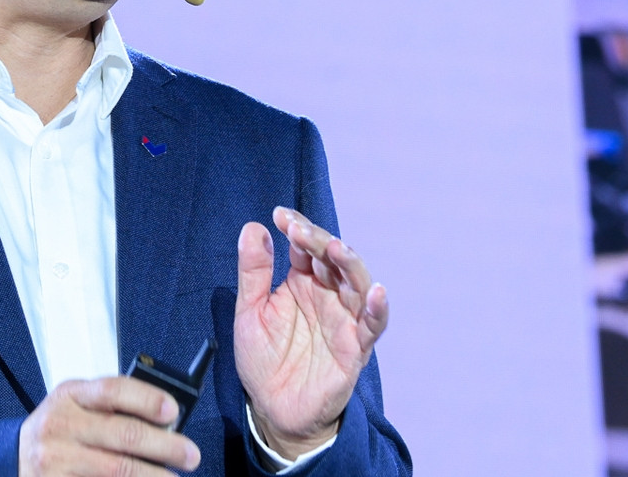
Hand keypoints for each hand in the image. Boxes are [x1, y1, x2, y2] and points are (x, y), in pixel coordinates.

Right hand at [18, 376, 200, 476]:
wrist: (13, 459)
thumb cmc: (59, 429)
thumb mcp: (77, 406)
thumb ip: (113, 407)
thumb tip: (166, 422)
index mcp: (70, 395)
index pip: (114, 390)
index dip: (147, 399)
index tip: (174, 412)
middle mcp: (60, 425)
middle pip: (123, 434)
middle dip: (165, 446)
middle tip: (190, 455)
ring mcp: (55, 459)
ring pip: (116, 469)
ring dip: (152, 476)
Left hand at [234, 207, 390, 459]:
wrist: (274, 410)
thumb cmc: (263, 360)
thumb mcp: (249, 312)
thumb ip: (254, 272)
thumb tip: (254, 228)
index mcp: (303, 282)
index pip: (307, 246)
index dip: (298, 228)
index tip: (281, 216)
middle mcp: (328, 295)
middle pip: (334, 259)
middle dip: (320, 241)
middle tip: (300, 231)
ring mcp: (344, 320)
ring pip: (357, 284)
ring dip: (350, 264)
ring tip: (336, 249)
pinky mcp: (356, 348)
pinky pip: (373, 325)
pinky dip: (378, 309)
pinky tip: (376, 293)